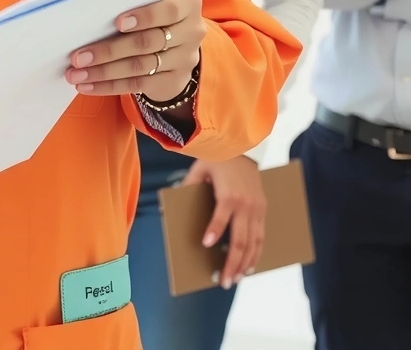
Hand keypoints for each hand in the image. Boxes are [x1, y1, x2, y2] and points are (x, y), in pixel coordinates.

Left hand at [66, 0, 204, 102]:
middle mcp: (191, 33)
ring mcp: (184, 60)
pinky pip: (137, 85)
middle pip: (148, 43)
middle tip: (78, 56)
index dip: (144, 16)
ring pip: (139, 68)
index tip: (117, 22)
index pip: (168, 10)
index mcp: (188, 5)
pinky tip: (85, 85)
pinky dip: (108, 86)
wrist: (180, 42)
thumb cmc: (157, 8)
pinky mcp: (172, 81)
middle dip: (109, 50)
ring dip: (103, 72)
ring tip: (75, 74)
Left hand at [183, 155, 266, 288]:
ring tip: (236, 279)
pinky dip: (256, 253)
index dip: (213, 232)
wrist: (241, 147)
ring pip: (254, 243)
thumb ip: (185, 189)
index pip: (220, 218)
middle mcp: (245, 204)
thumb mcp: (198, 170)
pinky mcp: (263, 209)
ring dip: (246, 263)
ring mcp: (257, 209)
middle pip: (240, 240)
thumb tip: (165, 210)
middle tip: (224, 281)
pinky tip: (250, 265)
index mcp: (228, 195)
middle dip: (232, 262)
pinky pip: (261, 236)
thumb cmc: (216, 159)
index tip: (205, 245)